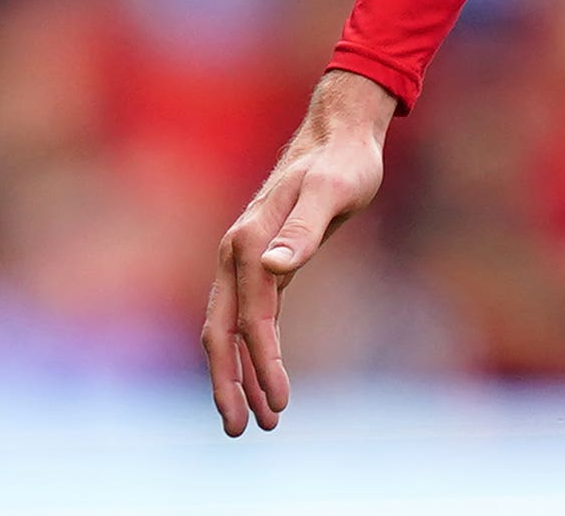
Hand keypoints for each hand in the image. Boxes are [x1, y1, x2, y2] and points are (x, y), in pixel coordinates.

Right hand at [204, 68, 394, 434]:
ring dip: (239, 374)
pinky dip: (253, 349)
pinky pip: (249, 315)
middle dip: (229, 384)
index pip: (250, 318)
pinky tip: (265, 376)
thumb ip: (304, 229)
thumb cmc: (344, 163)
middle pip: (220, 332)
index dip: (261, 363)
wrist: (340, 133)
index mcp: (249, 241)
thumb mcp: (333, 192)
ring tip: (257, 421)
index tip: (279, 403)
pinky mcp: (264, 261)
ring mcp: (246, 258)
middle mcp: (238, 252)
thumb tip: (276, 267)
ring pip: (229, 328)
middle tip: (244, 430)